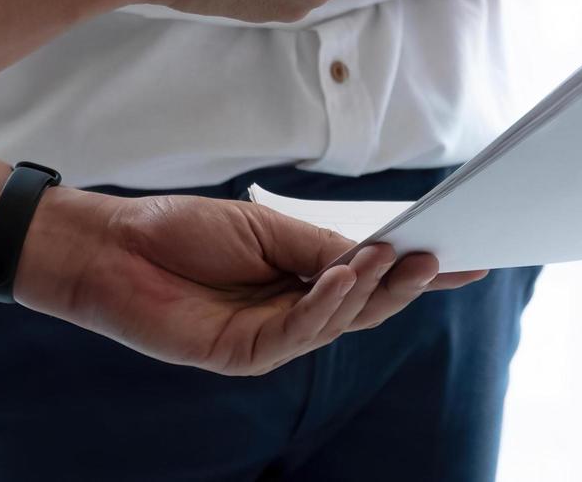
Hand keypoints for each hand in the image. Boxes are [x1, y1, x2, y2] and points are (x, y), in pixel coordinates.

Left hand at [16, 188, 486, 375]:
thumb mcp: (266, 227)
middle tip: (441, 260)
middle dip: (407, 285)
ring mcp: (270, 338)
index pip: (372, 279)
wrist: (113, 247)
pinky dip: (324, 305)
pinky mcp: (243, 355)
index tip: (469, 261)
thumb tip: (377, 253)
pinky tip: (340, 278)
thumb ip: (319, 247)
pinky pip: (297, 333)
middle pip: (366, 307)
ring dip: (368, 289)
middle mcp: (293, 311)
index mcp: (302, 278)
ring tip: (393, 257)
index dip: (418, 274)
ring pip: (339, 322)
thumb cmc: (180, 232)